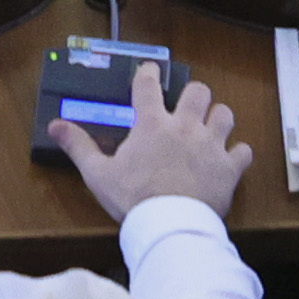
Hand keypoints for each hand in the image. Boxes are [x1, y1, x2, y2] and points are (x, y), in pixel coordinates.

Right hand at [55, 56, 250, 223]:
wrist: (168, 227)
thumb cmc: (133, 199)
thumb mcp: (98, 173)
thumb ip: (79, 146)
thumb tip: (55, 126)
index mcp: (152, 124)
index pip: (148, 83)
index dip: (148, 72)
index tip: (149, 71)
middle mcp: (185, 126)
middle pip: (198, 91)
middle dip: (193, 96)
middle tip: (185, 109)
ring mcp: (211, 145)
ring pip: (225, 114)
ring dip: (218, 119)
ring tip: (210, 129)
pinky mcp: (229, 168)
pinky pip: (243, 151)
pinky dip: (238, 154)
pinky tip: (230, 159)